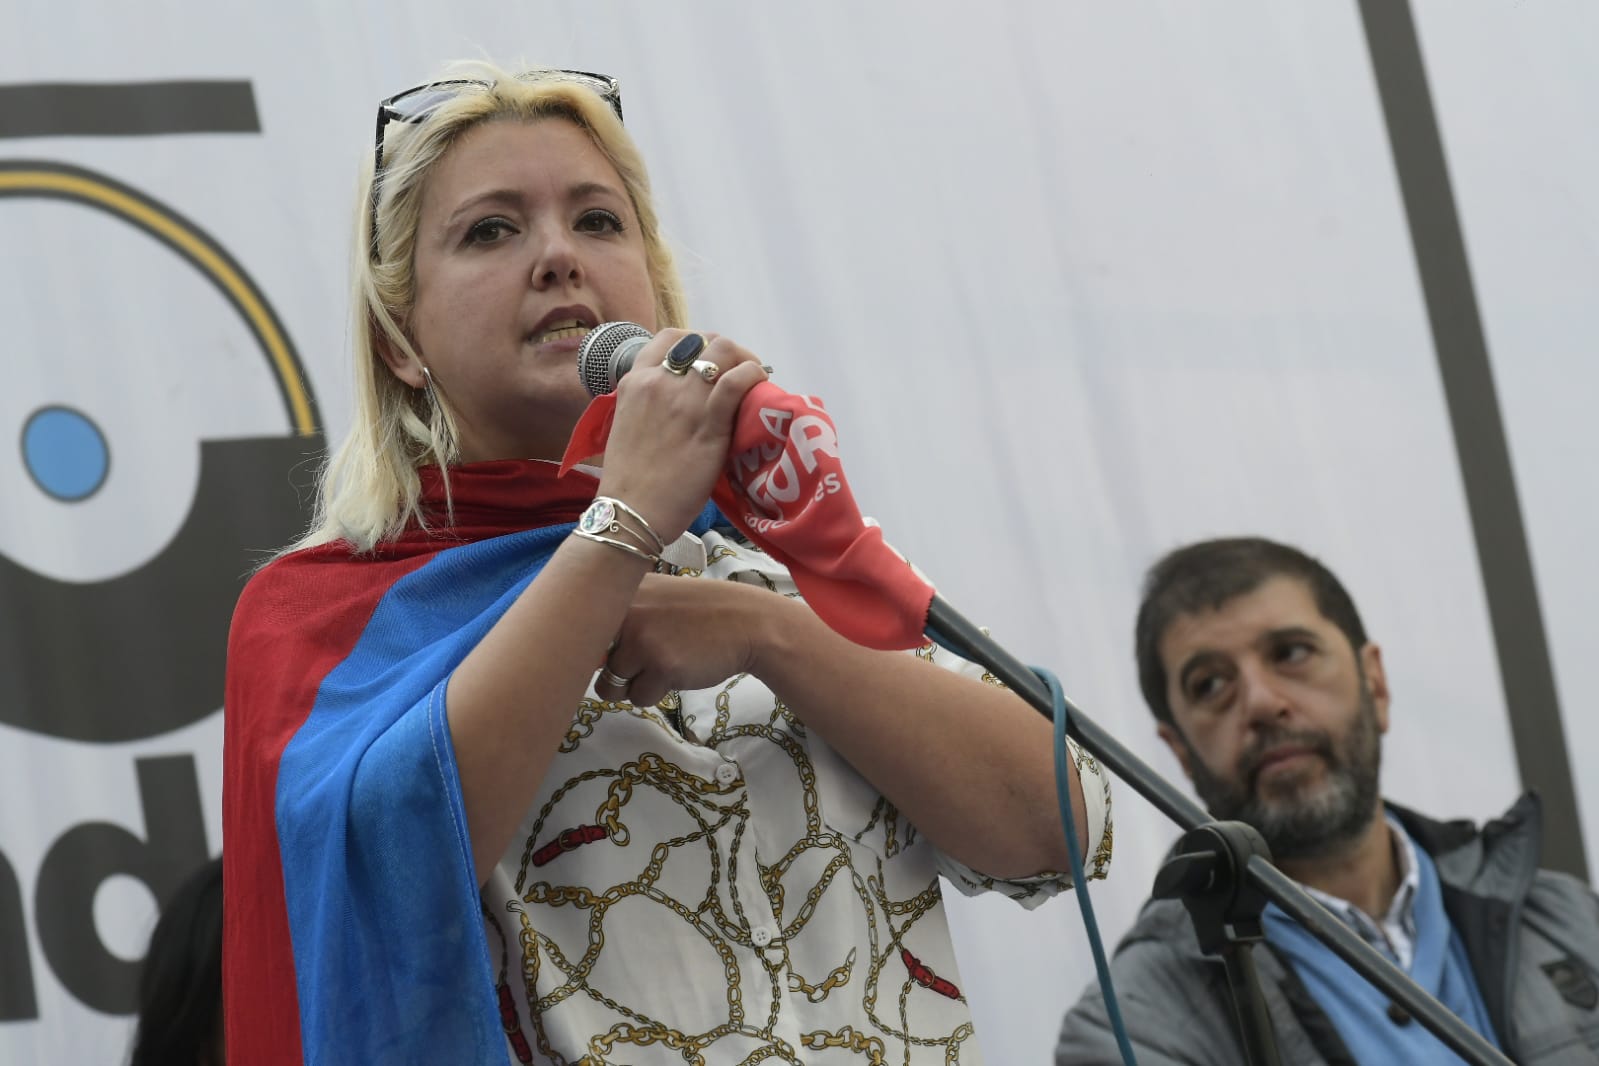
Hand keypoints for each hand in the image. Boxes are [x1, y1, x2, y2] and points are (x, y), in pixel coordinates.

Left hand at [593, 574, 789, 705]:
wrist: (747, 623)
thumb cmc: (698, 614)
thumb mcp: (655, 600)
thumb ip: (622, 617)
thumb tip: (582, 655)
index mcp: (622, 591)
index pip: (580, 627)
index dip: (587, 648)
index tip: (604, 651)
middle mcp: (627, 613)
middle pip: (592, 663)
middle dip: (612, 671)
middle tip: (643, 660)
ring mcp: (642, 640)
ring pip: (612, 685)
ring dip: (634, 685)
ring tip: (663, 665)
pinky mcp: (661, 667)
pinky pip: (639, 698)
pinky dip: (656, 693)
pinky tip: (679, 671)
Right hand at [594, 330, 767, 543]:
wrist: (630, 513)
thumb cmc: (630, 481)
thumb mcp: (629, 426)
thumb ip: (650, 406)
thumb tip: (680, 403)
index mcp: (635, 382)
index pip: (670, 338)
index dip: (696, 343)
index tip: (709, 362)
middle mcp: (658, 382)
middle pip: (702, 340)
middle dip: (725, 351)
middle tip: (737, 372)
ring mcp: (684, 399)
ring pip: (722, 350)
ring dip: (743, 359)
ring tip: (752, 378)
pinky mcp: (708, 422)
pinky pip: (737, 381)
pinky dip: (752, 375)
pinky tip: (758, 386)